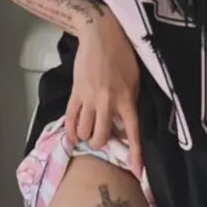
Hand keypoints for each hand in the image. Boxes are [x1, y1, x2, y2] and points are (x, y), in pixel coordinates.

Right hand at [65, 11, 142, 176]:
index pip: (133, 133)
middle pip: (100, 138)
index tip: (137, 172)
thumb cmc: (123, 55)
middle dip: (102, 143)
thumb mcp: (135, 80)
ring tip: (91, 130)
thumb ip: (131, 103)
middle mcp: (107, 103)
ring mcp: (89, 99)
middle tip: (105, 137)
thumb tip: (125, 126)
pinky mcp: (75, 94)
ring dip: (87, 136)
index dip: (135, 154)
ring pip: (84, 132)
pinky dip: (71, 131)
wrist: (101, 35)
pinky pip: (70, 120)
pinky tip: (74, 135)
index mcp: (127, 99)